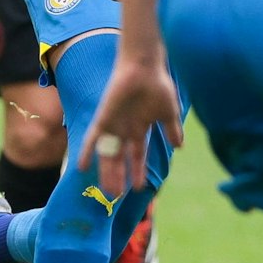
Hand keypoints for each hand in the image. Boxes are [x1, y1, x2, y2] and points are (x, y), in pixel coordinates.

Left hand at [80, 51, 184, 196]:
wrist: (145, 67)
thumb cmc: (158, 86)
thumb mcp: (168, 112)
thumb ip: (173, 129)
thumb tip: (180, 147)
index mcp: (140, 129)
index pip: (137, 155)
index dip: (137, 171)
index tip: (138, 188)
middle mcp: (125, 130)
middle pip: (120, 158)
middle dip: (119, 176)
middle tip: (116, 195)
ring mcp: (113, 125)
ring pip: (107, 154)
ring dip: (106, 171)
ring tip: (106, 189)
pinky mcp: (103, 118)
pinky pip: (92, 138)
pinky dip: (86, 152)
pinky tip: (81, 167)